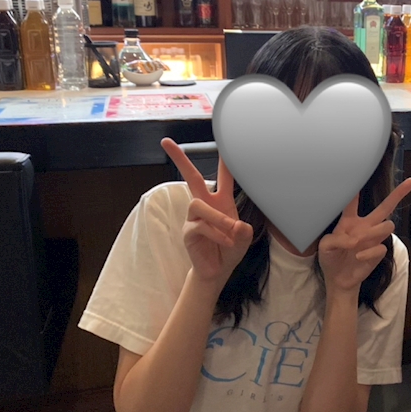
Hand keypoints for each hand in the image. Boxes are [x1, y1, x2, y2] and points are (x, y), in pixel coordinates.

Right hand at [162, 138, 253, 286]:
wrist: (218, 272)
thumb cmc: (230, 250)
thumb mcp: (244, 240)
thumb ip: (244, 233)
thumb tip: (237, 225)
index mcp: (222, 202)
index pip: (224, 176)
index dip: (225, 160)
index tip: (223, 139)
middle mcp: (206, 205)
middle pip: (191, 176)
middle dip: (180, 159)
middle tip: (166, 142)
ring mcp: (195, 218)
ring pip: (198, 204)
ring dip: (217, 217)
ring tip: (230, 231)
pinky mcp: (188, 232)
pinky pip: (200, 225)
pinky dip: (215, 233)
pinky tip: (225, 242)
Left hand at [319, 178, 410, 294]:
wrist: (338, 279)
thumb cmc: (330, 259)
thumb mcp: (325, 246)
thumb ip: (337, 239)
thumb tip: (354, 239)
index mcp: (349, 221)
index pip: (353, 203)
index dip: (356, 192)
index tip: (360, 176)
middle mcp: (365, 226)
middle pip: (385, 207)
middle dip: (399, 194)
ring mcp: (373, 238)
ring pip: (388, 225)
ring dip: (374, 233)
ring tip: (358, 243)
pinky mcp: (379, 252)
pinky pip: (381, 246)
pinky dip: (369, 252)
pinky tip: (358, 257)